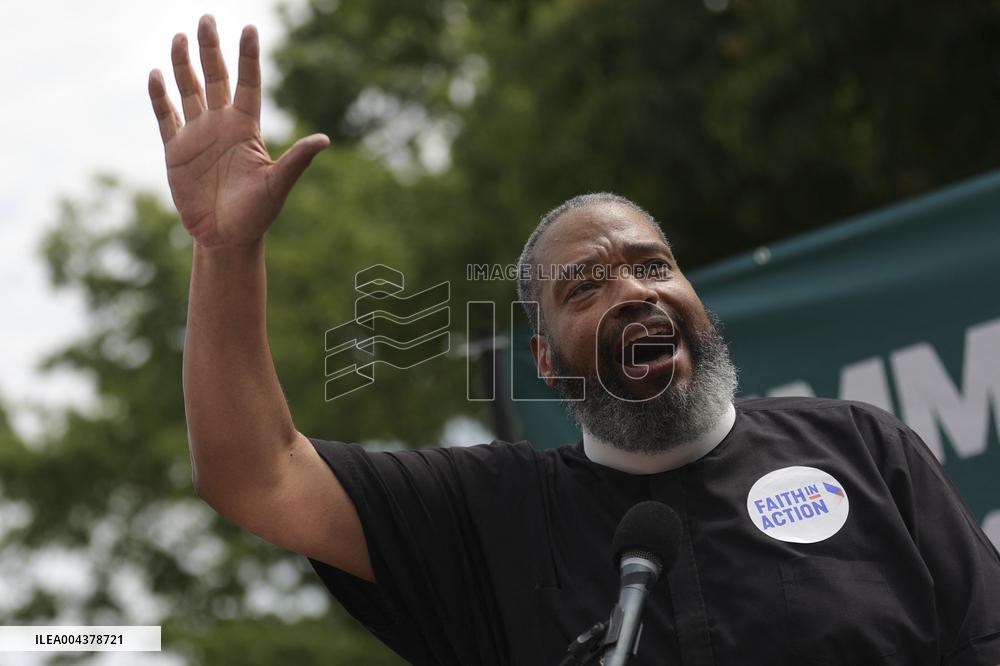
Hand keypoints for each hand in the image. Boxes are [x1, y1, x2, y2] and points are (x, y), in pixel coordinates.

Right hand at [147, 15, 328, 246]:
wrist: (227, 237)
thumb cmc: (258, 213)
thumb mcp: (278, 184)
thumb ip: (297, 160)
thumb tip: (324, 139)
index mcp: (246, 128)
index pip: (248, 84)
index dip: (248, 58)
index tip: (249, 29)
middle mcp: (221, 125)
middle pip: (215, 78)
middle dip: (211, 49)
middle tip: (207, 19)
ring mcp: (197, 135)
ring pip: (189, 90)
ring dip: (183, 64)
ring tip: (180, 37)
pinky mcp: (176, 150)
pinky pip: (166, 117)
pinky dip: (160, 97)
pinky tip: (156, 75)